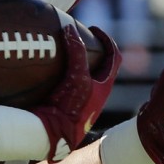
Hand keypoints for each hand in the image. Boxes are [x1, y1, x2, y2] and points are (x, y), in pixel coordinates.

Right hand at [30, 25, 120, 161]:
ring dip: (76, 62)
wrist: (51, 135)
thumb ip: (76, 52)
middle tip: (77, 38)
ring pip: (84, 76)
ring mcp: (82, 101)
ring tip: (62, 50)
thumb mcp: (77, 77)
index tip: (93, 29)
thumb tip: (70, 28)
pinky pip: (69, 84)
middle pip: (100, 66)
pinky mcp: (67, 106)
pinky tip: (49, 70)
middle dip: (91, 50)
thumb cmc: (70, 108)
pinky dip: (63, 73)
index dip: (106, 39)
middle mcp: (96, 94)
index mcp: (104, 87)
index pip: (115, 56)